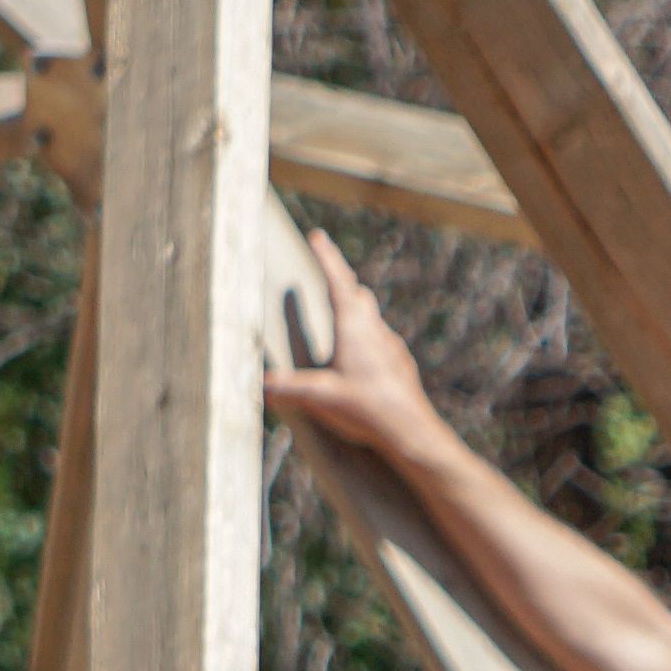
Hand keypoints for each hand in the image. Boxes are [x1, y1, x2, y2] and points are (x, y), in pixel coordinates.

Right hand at [262, 239, 451, 474]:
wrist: (412, 433)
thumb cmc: (367, 410)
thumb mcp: (320, 398)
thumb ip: (287, 388)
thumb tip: (257, 383)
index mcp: (354, 328)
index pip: (337, 283)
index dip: (326, 258)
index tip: (317, 237)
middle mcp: (376, 331)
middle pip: (358, 295)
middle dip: (340, 280)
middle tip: (328, 269)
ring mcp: (391, 347)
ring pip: (372, 317)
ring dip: (356, 308)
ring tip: (343, 306)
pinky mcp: (400, 365)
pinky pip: (381, 341)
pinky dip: (368, 336)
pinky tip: (364, 352)